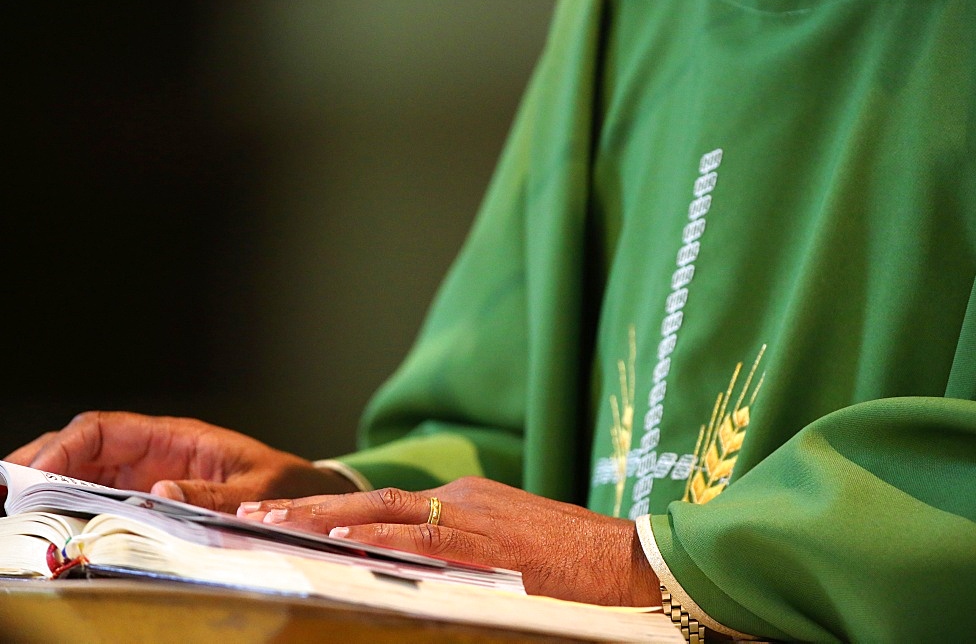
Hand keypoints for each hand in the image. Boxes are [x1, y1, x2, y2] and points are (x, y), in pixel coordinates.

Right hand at [5, 411, 356, 511]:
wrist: (301, 493)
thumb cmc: (281, 483)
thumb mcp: (254, 489)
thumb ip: (212, 491)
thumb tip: (163, 489)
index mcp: (177, 436)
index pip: (105, 428)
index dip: (66, 446)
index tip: (38, 472)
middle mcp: (155, 450)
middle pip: (83, 444)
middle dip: (43, 460)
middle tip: (10, 489)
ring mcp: (149, 471)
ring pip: (85, 467)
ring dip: (51, 481)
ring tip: (20, 504)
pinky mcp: (151, 492)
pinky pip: (102, 491)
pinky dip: (73, 500)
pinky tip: (53, 516)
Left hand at [237, 476, 661, 605]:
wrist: (628, 558)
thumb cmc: (574, 561)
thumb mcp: (510, 550)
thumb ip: (463, 552)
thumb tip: (419, 568)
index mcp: (465, 501)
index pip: (385, 504)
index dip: (332, 512)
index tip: (287, 520)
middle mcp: (461, 500)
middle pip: (372, 501)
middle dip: (309, 510)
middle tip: (255, 516)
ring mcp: (472, 516)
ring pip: (383, 513)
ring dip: (324, 520)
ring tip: (272, 526)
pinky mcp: (487, 541)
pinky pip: (420, 537)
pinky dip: (376, 535)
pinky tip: (339, 539)